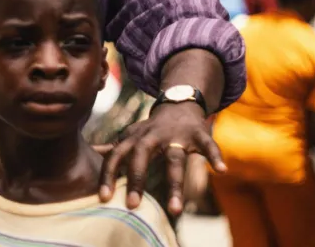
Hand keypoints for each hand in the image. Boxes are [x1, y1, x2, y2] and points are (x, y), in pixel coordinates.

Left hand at [98, 102, 225, 215]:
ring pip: (175, 161)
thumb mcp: (131, 135)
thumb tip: (92, 153)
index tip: (104, 198)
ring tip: (175, 211)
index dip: (108, 175)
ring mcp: (176, 136)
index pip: (116, 156)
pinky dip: (215, 157)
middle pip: (142, 157)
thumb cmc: (151, 129)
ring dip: (175, 185)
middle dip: (136, 180)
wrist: (179, 103)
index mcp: (134, 139)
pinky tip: (222, 171)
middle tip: (132, 205)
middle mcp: (153, 136)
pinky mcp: (198, 134)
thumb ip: (114, 148)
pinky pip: (208, 145)